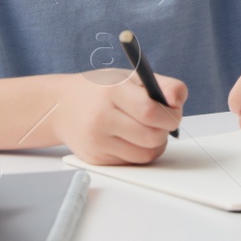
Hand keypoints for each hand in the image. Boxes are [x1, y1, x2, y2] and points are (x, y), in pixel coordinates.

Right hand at [54, 71, 186, 164]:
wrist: (62, 106)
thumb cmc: (101, 89)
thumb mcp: (130, 78)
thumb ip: (162, 85)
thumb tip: (178, 101)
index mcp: (112, 92)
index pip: (151, 112)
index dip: (170, 115)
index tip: (173, 112)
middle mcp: (101, 118)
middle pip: (152, 137)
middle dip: (164, 131)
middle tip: (160, 121)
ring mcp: (97, 142)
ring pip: (145, 155)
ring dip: (154, 144)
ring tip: (146, 129)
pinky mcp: (96, 159)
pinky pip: (132, 162)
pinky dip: (138, 152)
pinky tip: (130, 138)